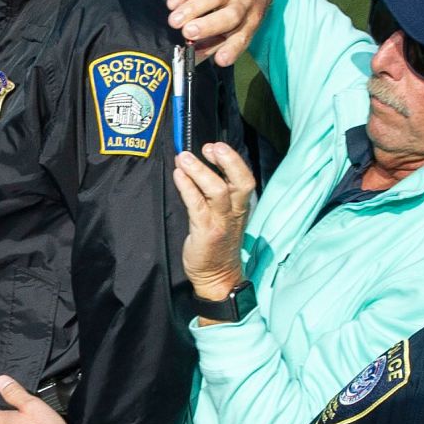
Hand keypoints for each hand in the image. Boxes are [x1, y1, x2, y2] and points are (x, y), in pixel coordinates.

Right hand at [169, 0, 273, 66]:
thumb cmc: (245, 1)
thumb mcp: (242, 21)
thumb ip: (219, 41)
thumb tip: (195, 57)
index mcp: (250, 22)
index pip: (243, 37)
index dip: (232, 49)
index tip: (220, 60)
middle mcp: (243, 5)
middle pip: (229, 16)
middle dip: (208, 26)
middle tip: (188, 33)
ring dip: (193, 8)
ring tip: (175, 21)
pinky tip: (172, 3)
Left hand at [175, 143, 254, 300]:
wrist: (217, 277)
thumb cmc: (217, 243)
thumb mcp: (224, 215)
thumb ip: (216, 193)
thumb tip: (198, 165)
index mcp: (241, 206)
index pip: (244, 178)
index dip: (232, 160)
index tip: (215, 147)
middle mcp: (235, 212)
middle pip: (241, 181)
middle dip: (228, 161)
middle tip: (210, 147)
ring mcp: (222, 222)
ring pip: (217, 191)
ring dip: (200, 171)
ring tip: (184, 157)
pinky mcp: (207, 233)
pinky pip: (197, 205)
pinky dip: (187, 188)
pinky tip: (178, 175)